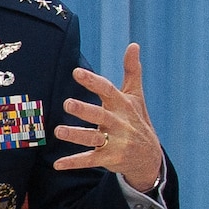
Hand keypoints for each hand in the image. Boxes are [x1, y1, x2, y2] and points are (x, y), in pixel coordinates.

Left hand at [53, 42, 163, 191]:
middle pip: (101, 115)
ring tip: (58, 131)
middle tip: (67, 103)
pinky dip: (74, 162)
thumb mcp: (135, 96)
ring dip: (76, 135)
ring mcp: (116, 142)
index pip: (108, 91)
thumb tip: (133, 44)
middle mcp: (119, 123)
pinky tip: (57, 164)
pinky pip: (90, 160)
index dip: (92, 82)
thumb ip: (131, 71)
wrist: (150, 157)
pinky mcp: (110, 158)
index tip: (76, 72)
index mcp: (123, 105)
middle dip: (85, 110)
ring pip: (93, 138)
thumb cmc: (137, 120)